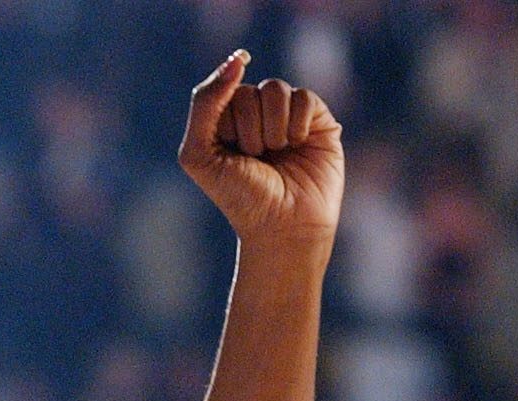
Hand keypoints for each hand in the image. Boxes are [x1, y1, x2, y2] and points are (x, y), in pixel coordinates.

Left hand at [178, 52, 343, 246]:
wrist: (282, 226)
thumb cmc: (238, 196)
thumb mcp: (199, 153)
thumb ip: (204, 103)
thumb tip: (239, 58)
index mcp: (224, 119)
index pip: (223, 91)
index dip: (227, 126)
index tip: (232, 155)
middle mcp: (255, 113)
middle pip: (250, 90)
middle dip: (250, 130)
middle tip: (257, 159)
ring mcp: (287, 114)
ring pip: (277, 90)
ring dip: (273, 129)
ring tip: (277, 155)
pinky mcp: (318, 119)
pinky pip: (305, 97)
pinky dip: (298, 125)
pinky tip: (298, 147)